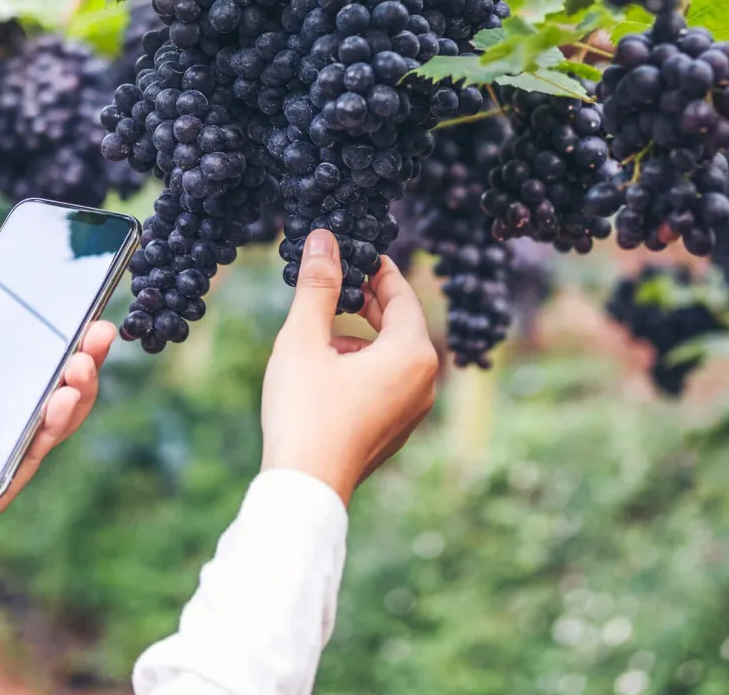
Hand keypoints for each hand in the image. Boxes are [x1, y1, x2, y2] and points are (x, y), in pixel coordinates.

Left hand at [0, 297, 115, 563]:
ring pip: (59, 419)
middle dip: (88, 358)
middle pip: (58, 387)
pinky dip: (56, 423)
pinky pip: (35, 452)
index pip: (34, 363)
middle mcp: (1, 423)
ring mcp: (5, 454)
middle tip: (101, 332)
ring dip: (81, 390)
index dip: (65, 338)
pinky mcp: (1, 487)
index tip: (86, 312)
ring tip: (83, 366)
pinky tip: (64, 399)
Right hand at [261, 230, 438, 505]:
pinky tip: (325, 368)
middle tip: (337, 279)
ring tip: (321, 329)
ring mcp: (413, 409)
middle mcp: (424, 380)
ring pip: (392, 353)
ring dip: (360, 335)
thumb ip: (318, 286)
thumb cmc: (304, 410)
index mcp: (412, 353)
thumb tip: (323, 238)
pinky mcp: (395, 429)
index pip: (401, 294)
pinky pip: (387, 381)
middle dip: (367, 301)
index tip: (353, 250)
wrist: (304, 489)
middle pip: (400, 323)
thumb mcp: (305, 339)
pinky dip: (363, 364)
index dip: (376, 269)